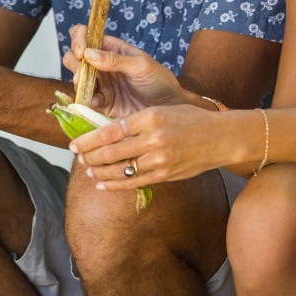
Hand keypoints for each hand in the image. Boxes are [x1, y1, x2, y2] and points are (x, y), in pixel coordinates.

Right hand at [62, 28, 185, 116]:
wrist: (169, 108)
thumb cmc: (160, 81)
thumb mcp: (141, 65)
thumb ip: (115, 59)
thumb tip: (88, 53)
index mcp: (112, 49)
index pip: (87, 36)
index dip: (79, 39)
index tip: (81, 51)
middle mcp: (102, 65)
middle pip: (75, 57)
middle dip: (74, 63)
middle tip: (83, 73)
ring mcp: (101, 83)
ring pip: (77, 78)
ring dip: (79, 83)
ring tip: (90, 89)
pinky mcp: (102, 102)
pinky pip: (86, 99)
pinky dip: (87, 100)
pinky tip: (97, 103)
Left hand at [70, 103, 231, 187]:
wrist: (221, 138)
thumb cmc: (190, 120)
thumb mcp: (161, 111)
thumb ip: (135, 121)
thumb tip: (105, 131)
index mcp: (150, 117)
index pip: (110, 130)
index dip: (88, 139)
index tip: (74, 143)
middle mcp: (154, 139)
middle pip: (111, 152)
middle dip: (90, 156)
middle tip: (77, 157)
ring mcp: (160, 160)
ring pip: (120, 169)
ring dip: (99, 172)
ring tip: (88, 170)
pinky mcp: (165, 175)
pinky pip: (134, 182)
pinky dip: (114, 184)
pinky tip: (102, 184)